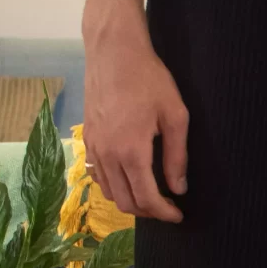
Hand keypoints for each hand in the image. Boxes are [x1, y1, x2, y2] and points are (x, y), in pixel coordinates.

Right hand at [82, 17, 187, 223]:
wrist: (113, 52)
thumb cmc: (148, 79)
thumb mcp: (174, 115)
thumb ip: (177, 156)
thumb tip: (178, 188)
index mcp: (131, 151)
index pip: (146, 198)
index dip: (164, 213)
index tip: (178, 215)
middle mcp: (107, 155)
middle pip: (125, 202)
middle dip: (148, 211)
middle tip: (167, 207)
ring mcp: (93, 148)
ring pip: (110, 192)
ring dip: (131, 200)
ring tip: (151, 194)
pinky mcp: (87, 139)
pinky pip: (98, 175)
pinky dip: (114, 186)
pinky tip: (129, 177)